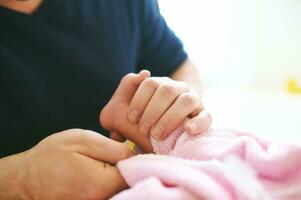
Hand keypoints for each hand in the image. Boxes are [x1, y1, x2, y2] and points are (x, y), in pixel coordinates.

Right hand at [6, 129, 132, 199]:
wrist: (26, 178)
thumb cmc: (52, 156)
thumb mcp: (83, 140)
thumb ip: (113, 148)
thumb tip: (135, 153)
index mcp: (102, 183)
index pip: (136, 172)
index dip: (139, 159)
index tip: (137, 148)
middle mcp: (101, 199)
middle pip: (130, 182)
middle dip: (130, 167)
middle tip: (120, 154)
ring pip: (121, 188)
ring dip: (120, 174)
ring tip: (108, 162)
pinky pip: (109, 192)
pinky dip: (110, 182)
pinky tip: (103, 171)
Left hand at [100, 71, 210, 151]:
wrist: (170, 129)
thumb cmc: (147, 117)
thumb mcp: (132, 103)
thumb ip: (128, 85)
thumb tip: (143, 73)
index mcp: (161, 84)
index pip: (150, 83)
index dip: (139, 100)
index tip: (131, 118)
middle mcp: (178, 88)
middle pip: (167, 90)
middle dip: (152, 111)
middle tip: (142, 130)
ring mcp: (193, 101)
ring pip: (186, 100)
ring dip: (169, 118)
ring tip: (157, 135)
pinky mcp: (204, 116)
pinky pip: (206, 117)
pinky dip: (197, 123)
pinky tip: (187, 130)